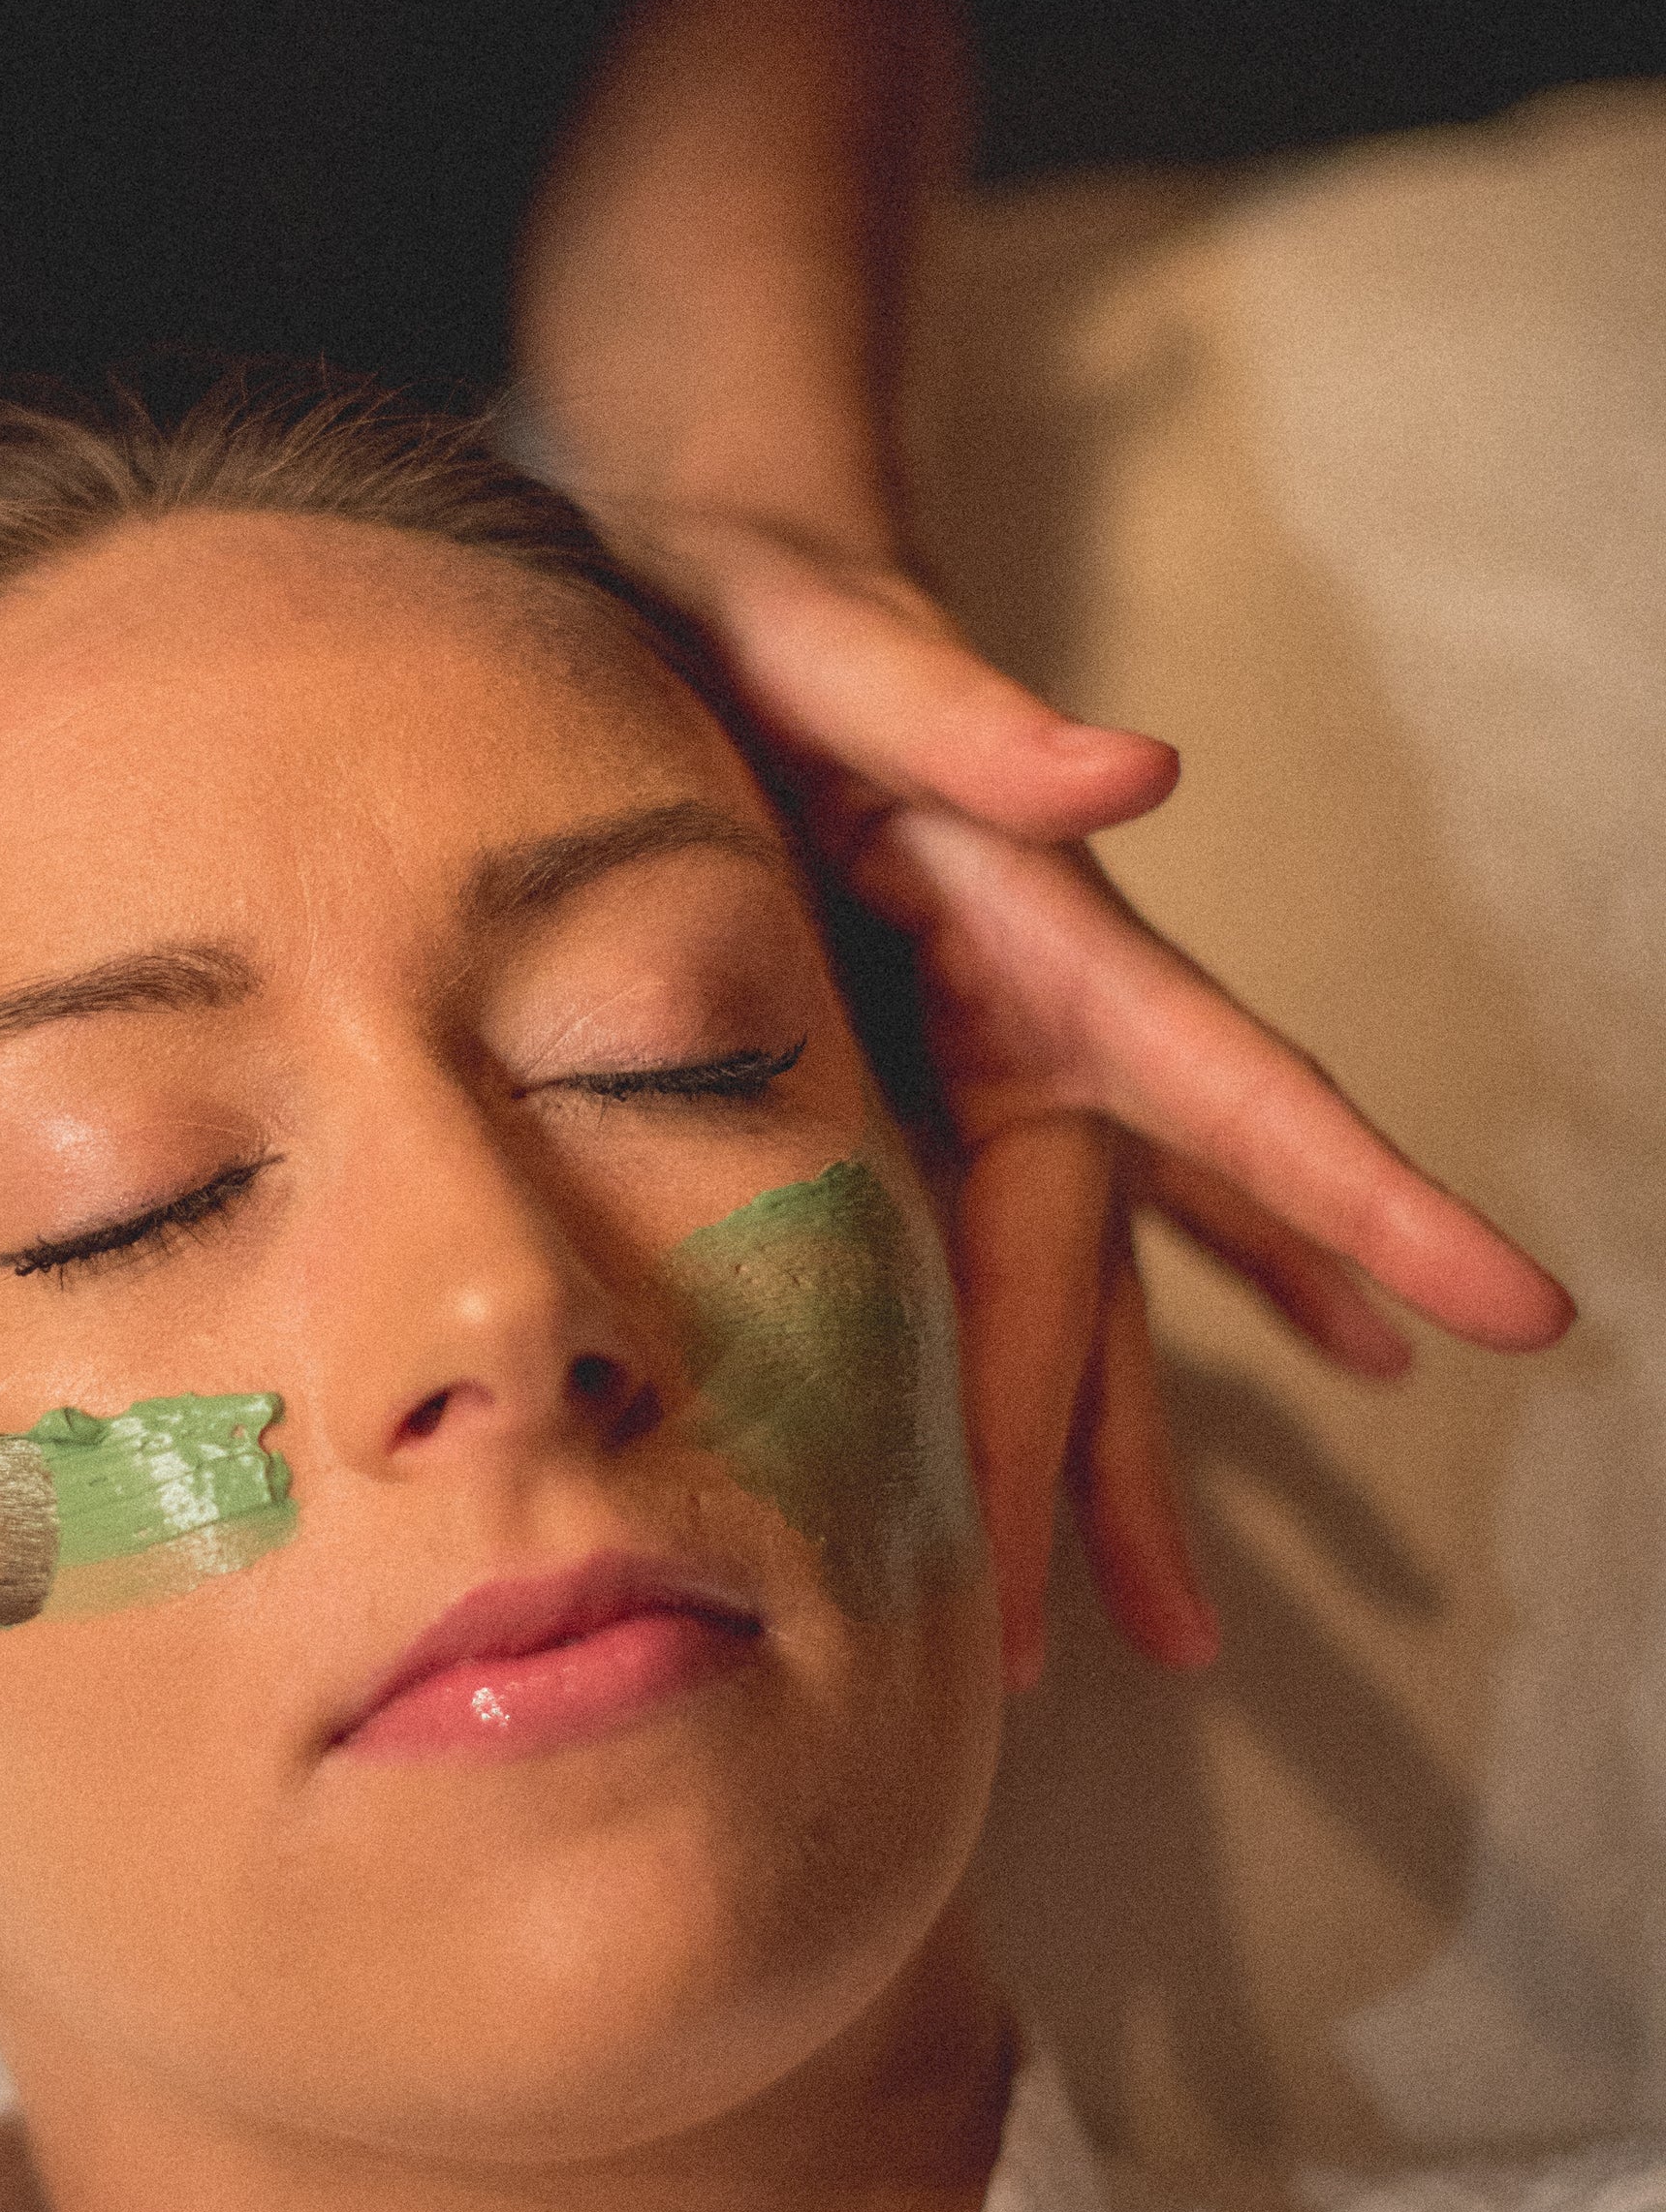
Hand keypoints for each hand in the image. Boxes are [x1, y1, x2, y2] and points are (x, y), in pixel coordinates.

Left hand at [635, 515, 1572, 1683]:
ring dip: (1108, 1460)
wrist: (703, 572)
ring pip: (1065, 1298)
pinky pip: (1009, 1251)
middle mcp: (1047, 1016)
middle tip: (1166, 1639)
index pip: (1234, 1087)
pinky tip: (1124, 1456)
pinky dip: (1074, 1352)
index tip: (1510, 1310)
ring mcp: (987, 1058)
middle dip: (1126, 1458)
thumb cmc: (771, 602)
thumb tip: (1138, 763)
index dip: (1357, 1204)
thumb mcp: (837, 642)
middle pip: (1101, 1272)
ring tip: (1167, 1634)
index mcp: (1051, 928)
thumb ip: (969, 710)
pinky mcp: (916, 1073)